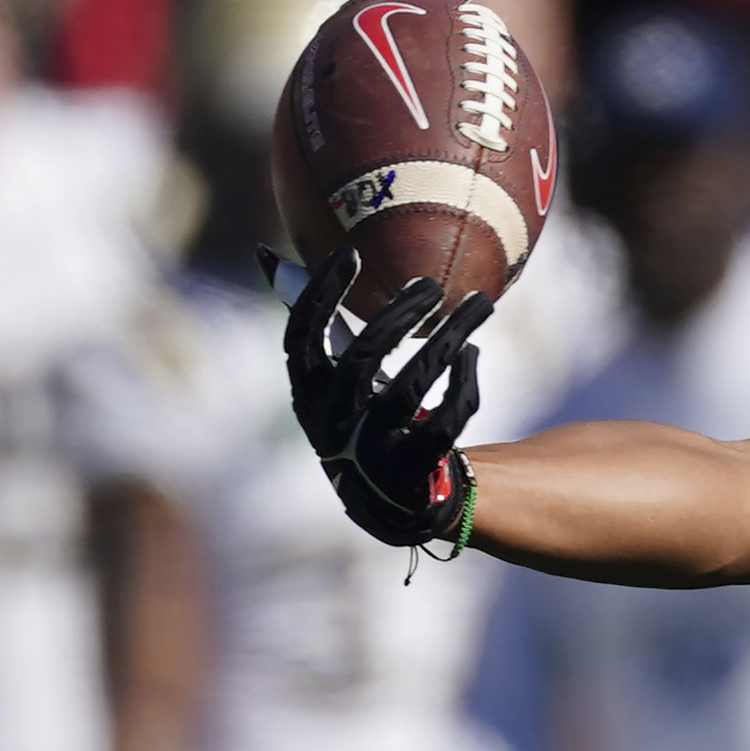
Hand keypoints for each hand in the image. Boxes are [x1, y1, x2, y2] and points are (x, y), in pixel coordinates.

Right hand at [275, 244, 490, 550]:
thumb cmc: (360, 414)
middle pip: (362, 360)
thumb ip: (314, 321)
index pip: (301, 338)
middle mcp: (332, 422)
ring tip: (480, 303)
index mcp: (308, 393)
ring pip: (412, 386)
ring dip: (449, 339)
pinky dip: (464, 382)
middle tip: (430, 284)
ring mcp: (372, 449)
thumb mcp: (330, 374)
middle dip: (398, 315)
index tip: (350, 252)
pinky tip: (473, 352)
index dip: (320, 294)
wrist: (389, 498)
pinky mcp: (413, 468)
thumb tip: (269, 256)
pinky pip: (446, 419)